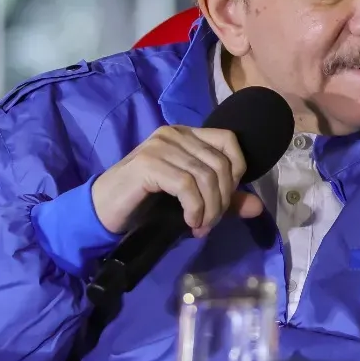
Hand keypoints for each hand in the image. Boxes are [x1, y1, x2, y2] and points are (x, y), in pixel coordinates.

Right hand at [91, 126, 265, 236]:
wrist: (101, 211)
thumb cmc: (145, 203)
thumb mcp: (190, 200)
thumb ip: (224, 200)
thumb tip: (258, 208)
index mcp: (187, 134)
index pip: (229, 141)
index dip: (237, 172)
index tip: (226, 202)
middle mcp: (175, 133)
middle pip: (220, 163)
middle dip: (223, 199)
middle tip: (210, 223)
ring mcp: (160, 146)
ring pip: (205, 176)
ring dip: (210, 208)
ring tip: (200, 227)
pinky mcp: (148, 163)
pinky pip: (186, 185)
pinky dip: (194, 207)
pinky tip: (190, 222)